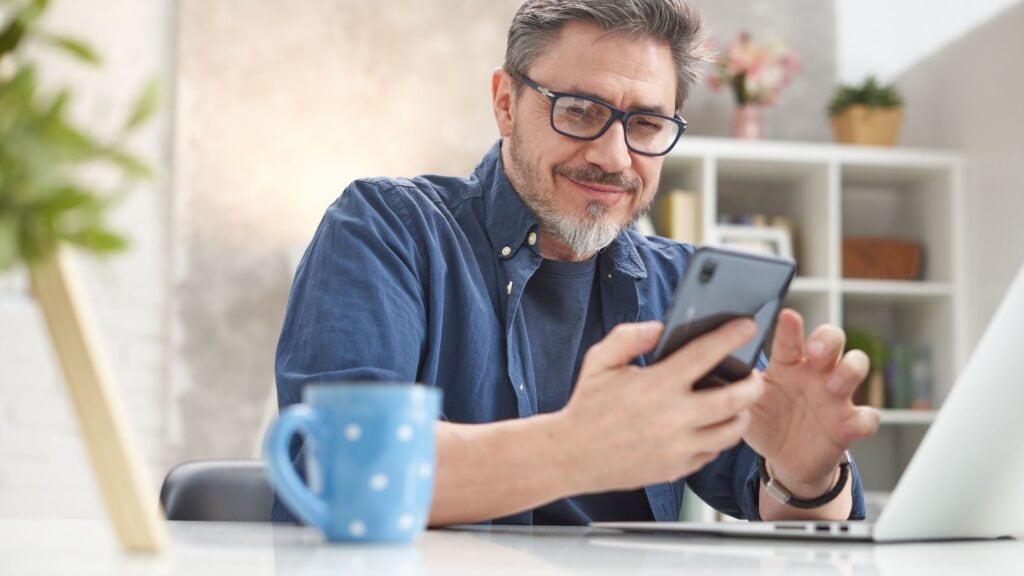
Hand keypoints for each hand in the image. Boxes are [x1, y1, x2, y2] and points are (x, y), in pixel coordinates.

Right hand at [556, 318, 764, 493]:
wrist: (572, 456)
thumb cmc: (587, 406)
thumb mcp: (599, 362)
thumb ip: (628, 338)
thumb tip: (659, 327)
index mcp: (656, 386)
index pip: (705, 356)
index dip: (730, 337)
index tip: (746, 326)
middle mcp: (672, 418)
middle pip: (735, 400)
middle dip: (753, 383)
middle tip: (754, 374)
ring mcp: (677, 447)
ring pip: (731, 430)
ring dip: (741, 413)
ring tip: (738, 402)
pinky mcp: (677, 468)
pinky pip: (713, 452)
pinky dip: (719, 436)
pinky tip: (712, 424)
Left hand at [745, 309, 880, 496]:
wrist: (784, 460)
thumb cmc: (765, 422)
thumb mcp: (746, 404)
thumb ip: (737, 386)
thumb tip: (715, 366)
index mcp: (787, 364)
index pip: (789, 339)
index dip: (790, 327)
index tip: (787, 316)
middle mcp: (815, 373)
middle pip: (832, 340)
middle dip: (828, 339)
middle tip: (815, 350)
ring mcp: (835, 396)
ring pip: (855, 367)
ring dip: (849, 371)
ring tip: (834, 384)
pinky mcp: (849, 424)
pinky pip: (868, 416)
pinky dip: (866, 418)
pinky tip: (854, 422)